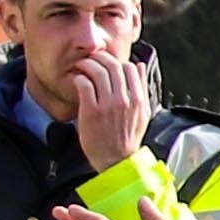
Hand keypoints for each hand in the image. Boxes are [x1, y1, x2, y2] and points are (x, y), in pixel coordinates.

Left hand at [60, 46, 155, 171]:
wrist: (116, 160)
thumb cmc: (127, 138)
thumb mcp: (142, 113)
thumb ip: (142, 88)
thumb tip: (140, 65)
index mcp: (138, 100)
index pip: (130, 67)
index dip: (117, 61)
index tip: (108, 63)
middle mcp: (124, 100)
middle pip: (113, 66)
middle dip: (100, 58)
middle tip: (92, 59)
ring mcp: (107, 105)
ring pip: (98, 72)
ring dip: (88, 64)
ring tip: (81, 66)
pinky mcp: (91, 111)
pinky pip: (84, 85)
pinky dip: (79, 78)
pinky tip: (77, 81)